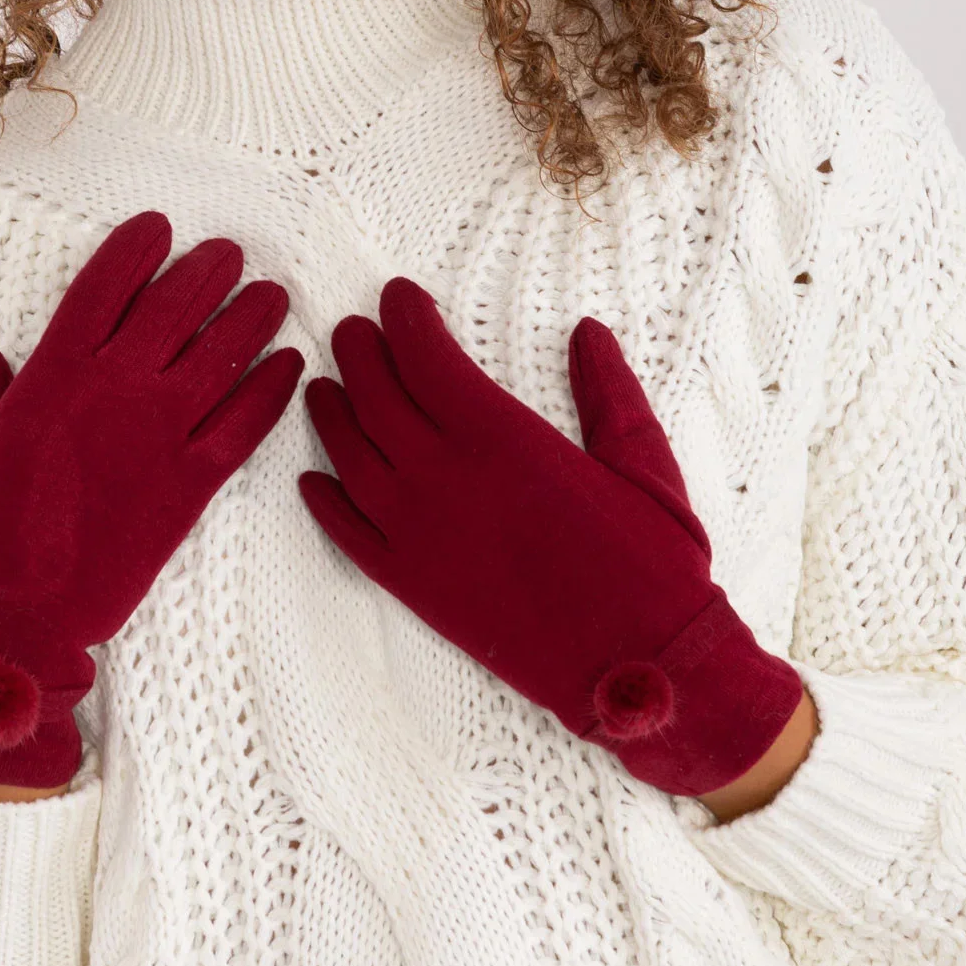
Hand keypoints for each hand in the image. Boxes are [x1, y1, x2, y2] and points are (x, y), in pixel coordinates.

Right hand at [0, 209, 304, 787]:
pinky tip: (290, 367)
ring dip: (250, 317)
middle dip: (206, 272)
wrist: (4, 623)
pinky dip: (272, 392)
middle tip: (230, 254)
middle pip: (173, 307)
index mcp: (48, 376)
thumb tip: (2, 362)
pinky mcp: (188, 488)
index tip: (159, 228)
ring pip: (220, 355)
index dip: (135, 250)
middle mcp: (110, 392)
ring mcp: (155, 437)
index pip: (102, 287)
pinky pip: (244, 426)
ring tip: (272, 294)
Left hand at [298, 280, 803, 796]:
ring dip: (331, 414)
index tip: (399, 295)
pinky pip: (347, 534)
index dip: (406, 317)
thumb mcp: (643, 464)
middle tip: (353, 331)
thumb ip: (608, 393)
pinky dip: (323, 501)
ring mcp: (419, 534)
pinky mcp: (412, 587)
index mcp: (503, 437)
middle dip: (360, 353)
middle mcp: (446, 477)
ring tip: (325, 387)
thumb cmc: (654, 565)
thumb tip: (587, 333)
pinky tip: (312, 480)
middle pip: (375, 396)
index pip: (427, 355)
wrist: (640, 669)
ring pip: (350, 456)